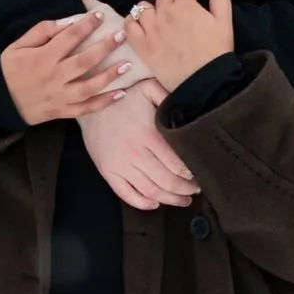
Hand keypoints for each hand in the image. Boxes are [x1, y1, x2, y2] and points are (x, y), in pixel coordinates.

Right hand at [0, 11, 132, 127]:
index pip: (69, 38)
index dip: (86, 25)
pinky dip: (104, 102)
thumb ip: (43, 31)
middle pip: (84, 61)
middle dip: (105, 47)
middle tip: (121, 35)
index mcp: (43, 58)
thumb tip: (69, 21)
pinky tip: (120, 93)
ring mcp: (60, 96)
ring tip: (127, 64)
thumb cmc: (10, 69)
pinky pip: (86, 108)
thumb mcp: (19, 45)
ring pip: (89, 87)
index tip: (100, 16)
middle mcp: (54, 77)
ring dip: (110, 76)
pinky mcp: (62, 111)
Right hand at [79, 82, 200, 209]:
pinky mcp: (108, 172)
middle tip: (196, 191)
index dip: (191, 174)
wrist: (92, 104)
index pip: (176, 164)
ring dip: (169, 199)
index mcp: (149, 136)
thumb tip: (190, 106)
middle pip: (167, 181)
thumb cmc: (123, 98)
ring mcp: (121, 166)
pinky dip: (142, 203)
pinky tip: (155, 204)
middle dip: (185, 190)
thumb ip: (169, 97)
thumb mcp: (148, 89)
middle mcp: (135, 154)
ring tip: (183, 200)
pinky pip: (126, 194)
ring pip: (150, 191)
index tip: (201, 175)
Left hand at [126, 0, 235, 96]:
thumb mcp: (225, 20)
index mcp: (185, 5)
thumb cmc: (217, 51)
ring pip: (144, 8)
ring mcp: (151, 29)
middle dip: (170, 4)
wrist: (204, 81)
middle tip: (178, 19)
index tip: (192, 9)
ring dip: (151, 12)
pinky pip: (129, 26)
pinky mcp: (142, 45)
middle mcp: (165, 13)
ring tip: (159, 22)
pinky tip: (140, 26)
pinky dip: (133, 22)